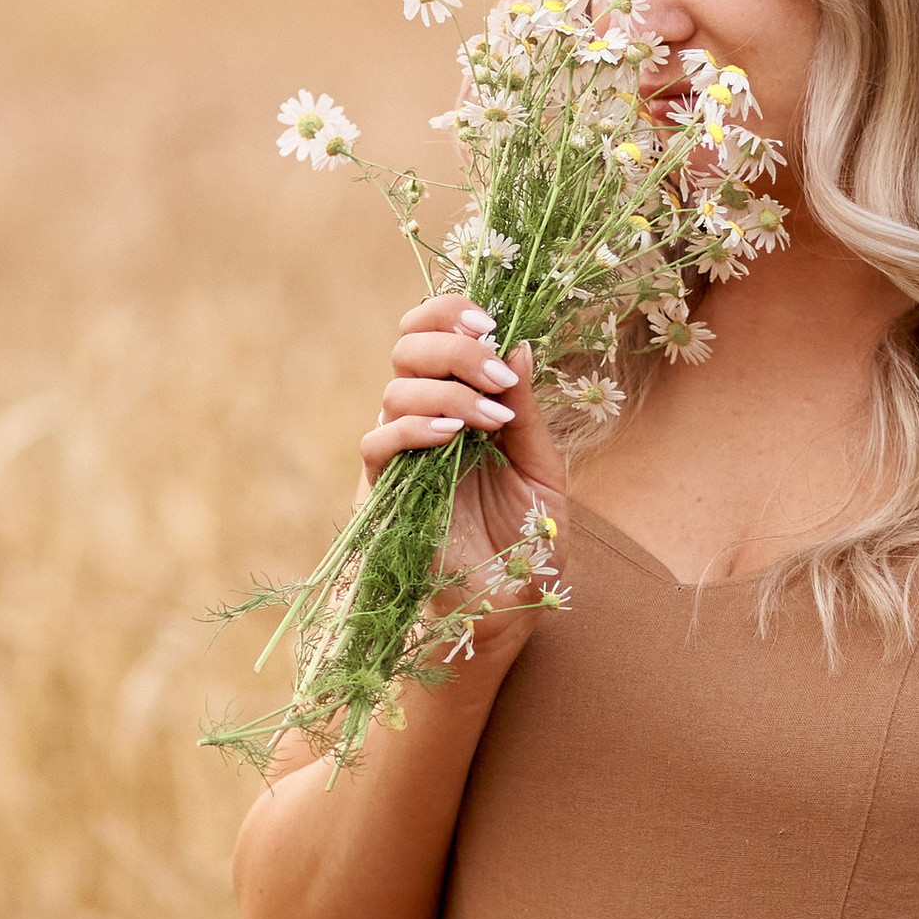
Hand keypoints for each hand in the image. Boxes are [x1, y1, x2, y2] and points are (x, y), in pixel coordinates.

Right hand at [362, 295, 569, 586]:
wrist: (511, 606)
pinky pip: (376, 444)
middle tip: (496, 367)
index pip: (433, 334)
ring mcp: (402, 456)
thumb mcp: (541, 467)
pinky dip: (412, 428)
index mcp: (461, 404)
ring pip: (394, 390)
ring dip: (446, 390)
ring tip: (490, 417)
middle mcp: (425, 420)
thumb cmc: (529, 541)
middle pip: (407, 347)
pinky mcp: (384, 494)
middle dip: (452, 345)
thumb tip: (519, 342)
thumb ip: (527, 411)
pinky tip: (452, 436)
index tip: (490, 318)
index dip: (449, 312)